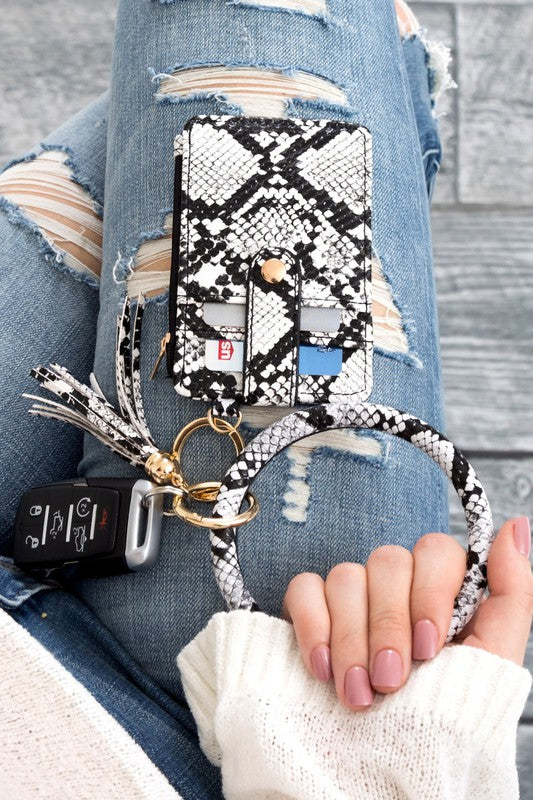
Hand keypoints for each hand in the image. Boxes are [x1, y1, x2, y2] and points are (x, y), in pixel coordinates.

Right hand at [282, 517, 532, 711]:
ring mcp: (352, 594)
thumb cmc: (449, 713)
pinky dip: (312, 626)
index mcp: (441, 588)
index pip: (434, 551)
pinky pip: (304, 588)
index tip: (428, 649)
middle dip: (387, 626)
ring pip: (345, 576)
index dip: (428, 594)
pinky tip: (321, 668)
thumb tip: (517, 526)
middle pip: (386, 562)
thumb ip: (511, 592)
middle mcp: (396, 584)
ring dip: (350, 639)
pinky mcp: (312, 609)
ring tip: (357, 694)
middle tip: (390, 682)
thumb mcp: (493, 659)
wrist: (396, 765)